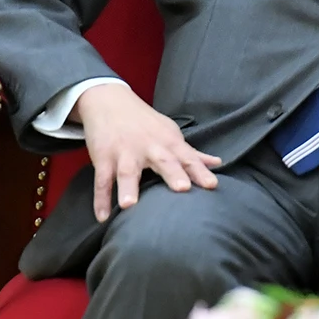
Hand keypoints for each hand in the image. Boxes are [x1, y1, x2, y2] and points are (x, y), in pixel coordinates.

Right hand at [73, 82, 222, 220]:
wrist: (108, 101)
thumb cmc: (145, 122)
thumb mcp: (170, 133)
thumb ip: (191, 153)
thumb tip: (217, 163)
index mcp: (168, 142)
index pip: (188, 158)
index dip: (200, 171)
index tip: (212, 185)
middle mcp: (148, 147)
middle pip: (162, 161)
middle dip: (172, 174)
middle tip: (182, 188)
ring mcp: (124, 153)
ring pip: (127, 172)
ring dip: (128, 187)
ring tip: (129, 206)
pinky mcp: (103, 158)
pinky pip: (102, 181)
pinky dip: (100, 199)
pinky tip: (102, 217)